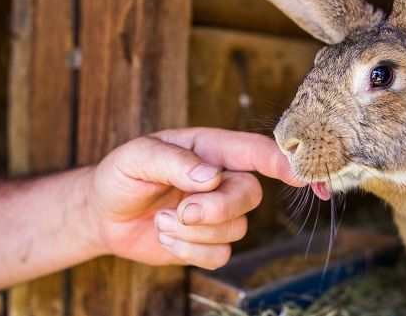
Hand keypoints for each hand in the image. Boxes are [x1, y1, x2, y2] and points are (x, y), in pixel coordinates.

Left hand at [88, 127, 299, 268]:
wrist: (104, 214)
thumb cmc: (121, 176)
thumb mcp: (136, 157)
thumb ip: (172, 161)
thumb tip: (211, 177)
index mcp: (209, 149)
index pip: (254, 150)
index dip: (282, 161)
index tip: (301, 174)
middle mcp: (221, 179)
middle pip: (250, 195)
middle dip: (217, 209)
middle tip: (182, 211)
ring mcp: (217, 213)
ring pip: (235, 229)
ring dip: (191, 232)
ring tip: (162, 219)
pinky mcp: (208, 242)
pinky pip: (220, 255)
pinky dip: (189, 251)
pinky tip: (166, 236)